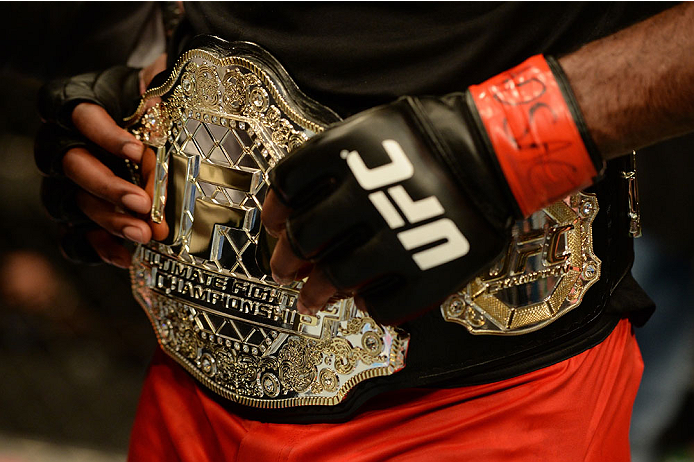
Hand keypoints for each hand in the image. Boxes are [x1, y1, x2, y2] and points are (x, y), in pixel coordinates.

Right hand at [35, 64, 165, 266]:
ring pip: (77, 204)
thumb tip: (159, 101)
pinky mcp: (76, 212)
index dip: (107, 136)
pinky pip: (75, 235)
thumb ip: (155, 90)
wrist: (140, 117)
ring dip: (110, 221)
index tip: (137, 150)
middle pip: (75, 167)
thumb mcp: (152, 88)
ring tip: (143, 234)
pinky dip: (99, 248)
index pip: (84, 118)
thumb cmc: (144, 101)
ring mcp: (68, 182)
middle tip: (142, 204)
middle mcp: (65, 146)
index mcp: (79, 109)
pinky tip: (126, 256)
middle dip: (109, 188)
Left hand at [262, 55, 603, 324]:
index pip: (288, 184)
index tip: (273, 224)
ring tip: (311, 298)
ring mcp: (398, 237)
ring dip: (316, 292)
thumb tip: (291, 202)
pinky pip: (385, 304)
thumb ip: (330, 158)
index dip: (273, 209)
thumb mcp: (372, 126)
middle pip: (303, 237)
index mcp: (349, 151)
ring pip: (335, 277)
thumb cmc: (434, 138)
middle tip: (283, 268)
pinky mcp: (430, 272)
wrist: (500, 154)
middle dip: (285, 258)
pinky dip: (370, 305)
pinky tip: (367, 298)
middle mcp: (367, 195)